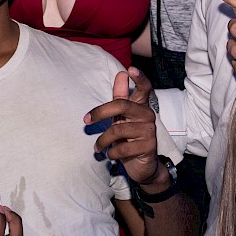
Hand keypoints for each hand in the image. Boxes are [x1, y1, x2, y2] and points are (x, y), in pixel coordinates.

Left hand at [85, 67, 166, 183]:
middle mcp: (148, 115)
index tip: (130, 69)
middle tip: (86, 121)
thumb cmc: (129, 138)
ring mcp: (149, 131)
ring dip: (103, 141)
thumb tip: (120, 74)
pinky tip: (110, 155)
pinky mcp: (148, 147)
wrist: (142, 166)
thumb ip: (120, 97)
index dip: (139, 78)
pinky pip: (123, 148)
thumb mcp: (121, 118)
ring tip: (97, 147)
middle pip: (122, 105)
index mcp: (140, 106)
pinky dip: (111, 153)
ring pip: (119, 130)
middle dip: (100, 112)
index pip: (145, 88)